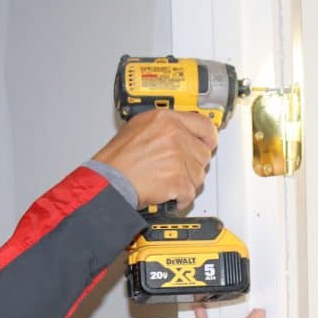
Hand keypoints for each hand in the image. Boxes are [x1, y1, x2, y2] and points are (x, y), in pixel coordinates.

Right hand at [92, 109, 217, 208]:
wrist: (108, 180)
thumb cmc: (116, 160)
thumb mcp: (137, 128)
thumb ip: (163, 128)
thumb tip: (180, 134)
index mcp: (165, 119)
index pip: (203, 124)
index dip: (208, 137)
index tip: (209, 143)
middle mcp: (174, 135)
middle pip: (203, 153)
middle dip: (193, 165)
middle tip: (178, 170)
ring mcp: (177, 157)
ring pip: (199, 175)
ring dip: (187, 183)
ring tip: (169, 183)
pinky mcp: (177, 179)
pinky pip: (190, 192)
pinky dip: (182, 198)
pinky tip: (170, 196)